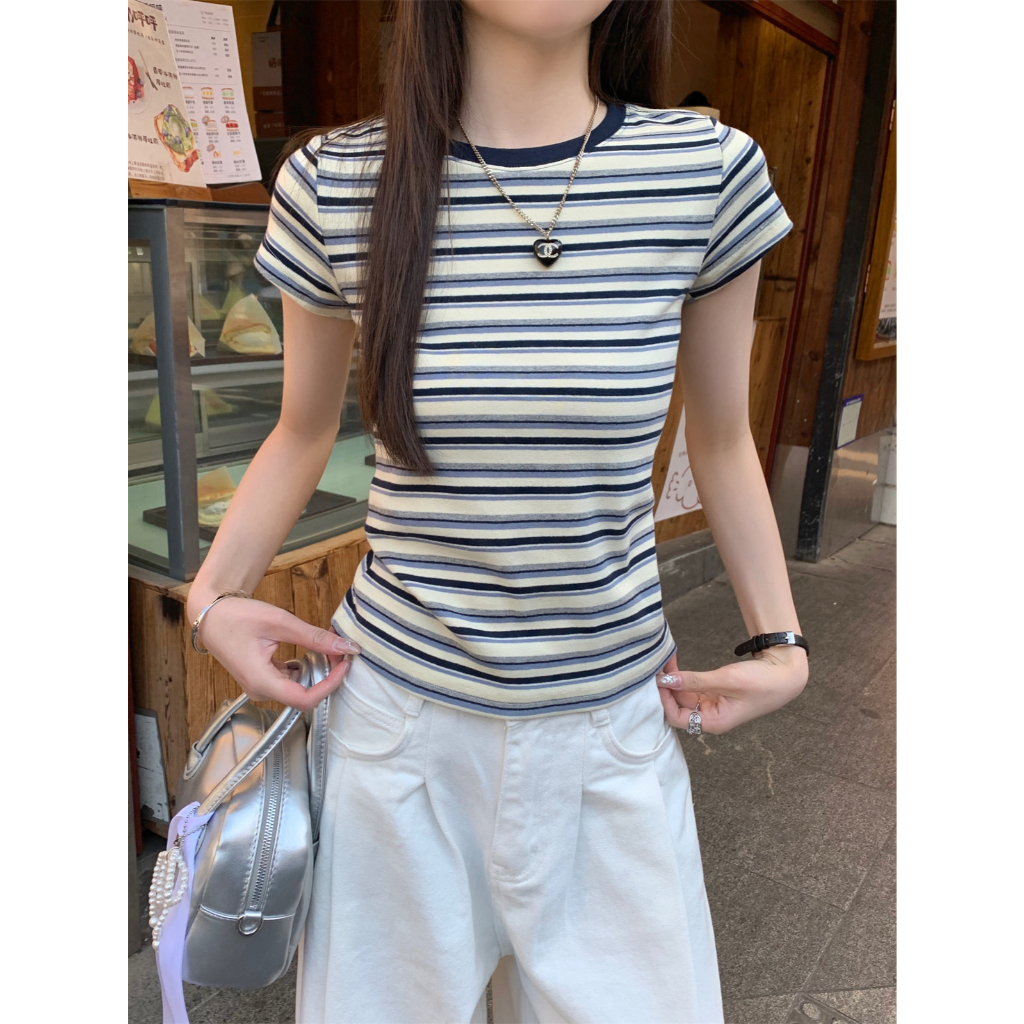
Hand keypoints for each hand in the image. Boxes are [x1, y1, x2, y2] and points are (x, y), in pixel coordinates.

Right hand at [189, 594, 359, 711]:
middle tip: (340, 649)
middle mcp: (260, 691)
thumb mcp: (280, 622)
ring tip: (328, 645)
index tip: (344, 664)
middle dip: (327, 673)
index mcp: (262, 683)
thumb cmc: (238, 617)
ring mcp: (260, 687)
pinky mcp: (262, 679)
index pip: (305, 700)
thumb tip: (347, 647)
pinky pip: (290, 680)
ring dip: (318, 669)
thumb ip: (314, 637)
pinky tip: (312, 648)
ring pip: (299, 686)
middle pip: (304, 694)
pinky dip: (305, 666)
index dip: (330, 685)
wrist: (210, 614)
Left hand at [655, 646, 807, 734]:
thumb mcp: (725, 679)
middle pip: (678, 706)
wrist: (785, 673)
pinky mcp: (716, 693)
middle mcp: (711, 717)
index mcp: (714, 722)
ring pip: (684, 696)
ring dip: (674, 680)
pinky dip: (684, 678)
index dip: (663, 699)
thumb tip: (666, 681)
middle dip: (667, 687)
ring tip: (665, 661)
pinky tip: (675, 665)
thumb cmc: (761, 682)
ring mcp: (713, 705)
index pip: (676, 717)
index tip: (657, 679)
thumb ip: (694, 681)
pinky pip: (693, 688)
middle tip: (658, 665)